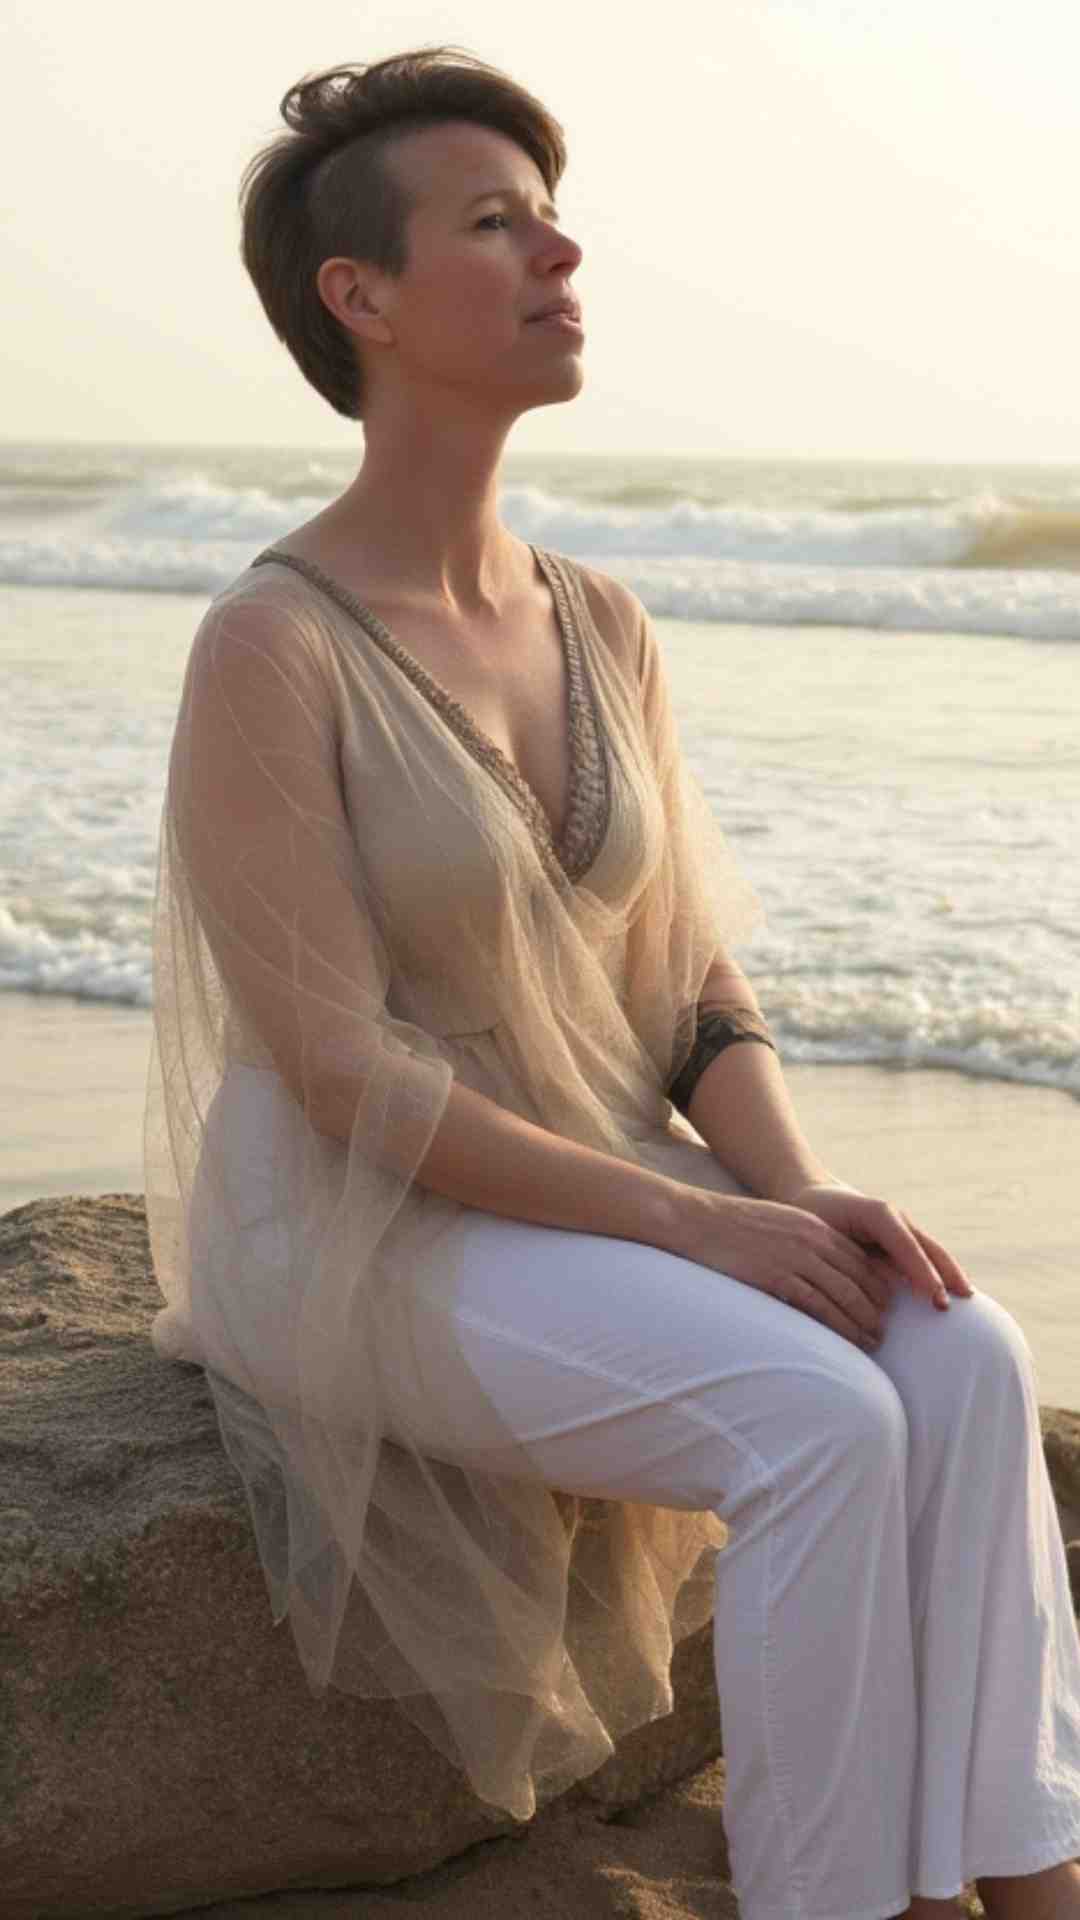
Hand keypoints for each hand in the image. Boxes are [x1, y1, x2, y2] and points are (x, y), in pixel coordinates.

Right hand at [671, 1189, 901, 1351]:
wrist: (696, 1219)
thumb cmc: (730, 1225)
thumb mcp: (776, 1223)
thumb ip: (800, 1241)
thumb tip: (813, 1266)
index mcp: (813, 1226)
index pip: (858, 1259)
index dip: (876, 1285)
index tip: (883, 1306)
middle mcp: (812, 1240)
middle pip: (859, 1279)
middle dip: (876, 1308)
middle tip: (883, 1331)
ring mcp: (796, 1259)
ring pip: (845, 1295)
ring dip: (863, 1323)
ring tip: (872, 1343)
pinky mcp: (778, 1277)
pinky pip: (818, 1307)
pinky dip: (839, 1327)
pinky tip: (847, 1343)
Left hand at [784, 1181, 974, 1316]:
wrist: (811, 1193)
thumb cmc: (814, 1215)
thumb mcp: (821, 1230)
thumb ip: (841, 1255)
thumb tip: (860, 1289)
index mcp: (878, 1213)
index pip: (906, 1245)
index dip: (921, 1271)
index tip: (935, 1296)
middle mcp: (896, 1218)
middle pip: (928, 1247)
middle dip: (944, 1273)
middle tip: (961, 1299)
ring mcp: (902, 1226)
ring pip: (932, 1250)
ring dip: (949, 1272)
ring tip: (966, 1297)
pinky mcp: (902, 1237)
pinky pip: (925, 1255)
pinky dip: (940, 1271)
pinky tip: (950, 1291)